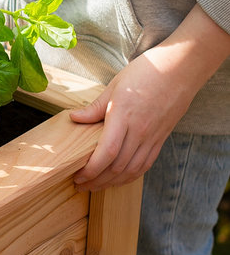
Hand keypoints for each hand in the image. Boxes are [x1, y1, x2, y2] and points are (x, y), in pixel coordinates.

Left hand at [71, 4, 229, 190]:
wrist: (179, 68)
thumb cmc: (145, 72)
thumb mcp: (113, 86)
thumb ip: (94, 107)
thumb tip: (74, 118)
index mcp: (124, 116)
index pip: (107, 152)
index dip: (91, 169)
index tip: (78, 175)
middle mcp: (140, 130)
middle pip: (117, 166)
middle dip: (96, 180)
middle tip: (80, 184)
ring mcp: (153, 136)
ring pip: (132, 169)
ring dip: (112, 182)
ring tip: (95, 185)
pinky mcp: (161, 138)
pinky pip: (145, 164)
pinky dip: (130, 175)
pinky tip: (119, 178)